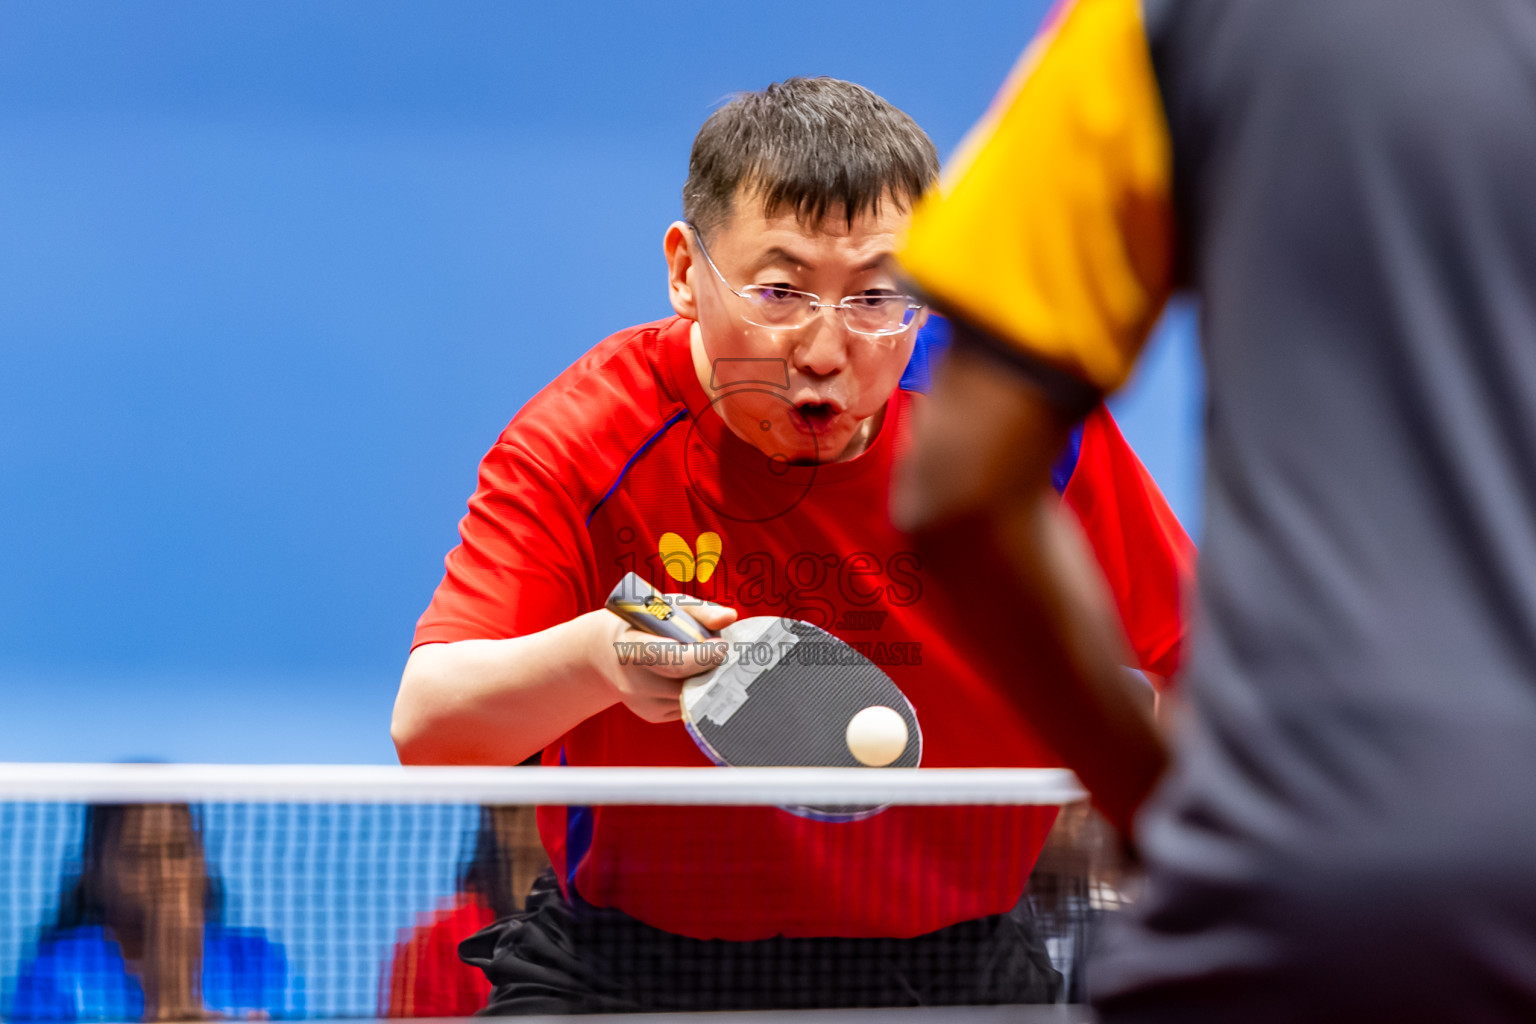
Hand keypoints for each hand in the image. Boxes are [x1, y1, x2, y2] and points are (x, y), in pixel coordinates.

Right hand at [586, 601, 737, 722]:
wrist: (606, 652)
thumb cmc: (644, 623)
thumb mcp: (667, 606)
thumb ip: (699, 611)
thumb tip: (730, 617)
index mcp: (632, 649)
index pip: (673, 661)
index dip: (703, 657)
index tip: (721, 645)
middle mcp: (634, 682)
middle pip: (688, 682)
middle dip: (711, 668)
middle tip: (719, 651)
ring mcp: (643, 703)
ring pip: (691, 696)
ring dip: (704, 679)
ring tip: (700, 660)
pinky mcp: (652, 715)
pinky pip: (686, 704)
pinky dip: (694, 690)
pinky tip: (686, 674)